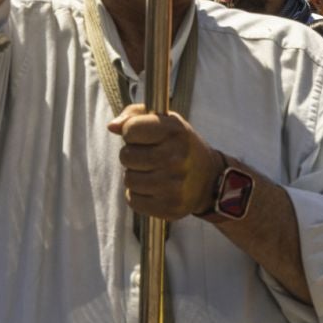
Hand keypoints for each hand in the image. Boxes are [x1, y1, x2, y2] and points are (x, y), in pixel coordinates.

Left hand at [108, 105, 222, 221]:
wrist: (210, 179)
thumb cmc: (180, 145)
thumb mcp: (165, 121)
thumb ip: (135, 115)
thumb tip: (112, 127)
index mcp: (175, 130)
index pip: (131, 129)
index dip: (131, 132)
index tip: (141, 136)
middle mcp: (176, 157)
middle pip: (126, 156)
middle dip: (132, 155)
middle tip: (148, 156)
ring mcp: (174, 185)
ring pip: (129, 180)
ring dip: (135, 176)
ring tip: (152, 172)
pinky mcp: (170, 207)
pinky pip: (134, 201)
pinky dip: (138, 195)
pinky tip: (153, 189)